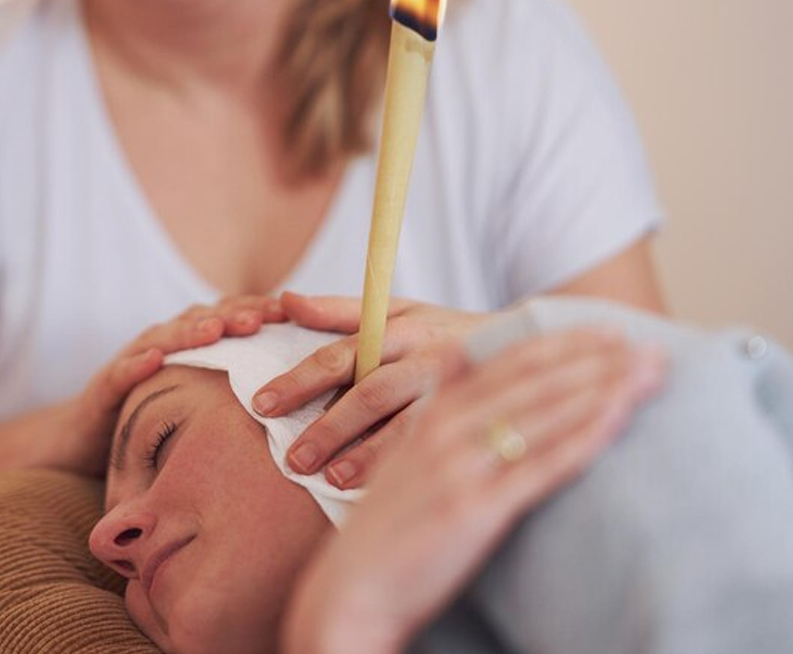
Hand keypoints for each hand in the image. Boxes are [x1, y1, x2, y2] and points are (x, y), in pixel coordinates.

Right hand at [53, 295, 286, 474]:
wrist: (87, 438)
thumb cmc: (155, 415)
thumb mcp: (201, 400)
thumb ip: (237, 388)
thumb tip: (295, 393)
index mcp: (189, 342)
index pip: (228, 318)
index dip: (256, 311)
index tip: (290, 313)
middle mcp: (163, 342)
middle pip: (202, 320)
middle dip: (233, 315)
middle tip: (263, 317)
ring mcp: (133, 360)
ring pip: (164, 339)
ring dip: (189, 331)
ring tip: (215, 330)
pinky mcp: (105, 387)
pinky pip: (121, 372)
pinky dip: (136, 363)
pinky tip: (153, 359)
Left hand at [253, 292, 490, 488]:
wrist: (530, 340)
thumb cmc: (446, 331)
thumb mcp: (400, 310)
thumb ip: (340, 310)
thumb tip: (284, 301)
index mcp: (399, 328)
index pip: (340, 354)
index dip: (300, 379)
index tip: (261, 404)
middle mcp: (425, 357)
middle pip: (369, 392)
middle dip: (328, 427)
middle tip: (292, 459)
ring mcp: (454, 389)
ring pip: (406, 424)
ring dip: (368, 454)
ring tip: (332, 479)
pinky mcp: (477, 418)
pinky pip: (437, 445)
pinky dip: (406, 467)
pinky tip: (381, 491)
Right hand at [281, 328, 666, 653]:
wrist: (351, 589)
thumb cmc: (385, 526)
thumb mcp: (403, 451)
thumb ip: (438, 401)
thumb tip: (460, 352)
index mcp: (431, 413)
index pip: (510, 363)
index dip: (564, 343)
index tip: (610, 330)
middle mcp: (446, 431)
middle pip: (535, 382)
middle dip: (598, 361)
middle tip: (651, 345)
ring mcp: (460, 467)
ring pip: (543, 415)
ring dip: (603, 389)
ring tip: (649, 373)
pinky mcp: (474, 509)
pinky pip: (539, 466)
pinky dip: (582, 438)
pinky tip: (618, 419)